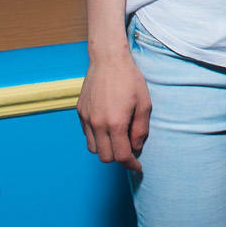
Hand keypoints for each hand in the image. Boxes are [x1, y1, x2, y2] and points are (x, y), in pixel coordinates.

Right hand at [77, 52, 151, 171]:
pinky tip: (108, 127)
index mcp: (115, 123)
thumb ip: (140, 129)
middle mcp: (98, 124)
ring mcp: (87, 118)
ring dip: (106, 149)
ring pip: (93, 149)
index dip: (131, 164)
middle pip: (105, 157)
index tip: (137, 167)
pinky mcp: (80, 112)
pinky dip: (97, 138)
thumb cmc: (129, 79)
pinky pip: (87, 135)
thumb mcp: (144, 103)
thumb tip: (136, 147)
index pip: (121, 156)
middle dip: (119, 158)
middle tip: (129, 149)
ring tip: (118, 138)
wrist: (108, 59)